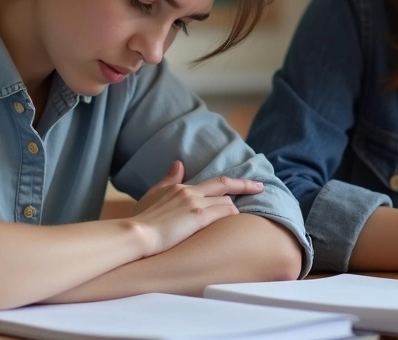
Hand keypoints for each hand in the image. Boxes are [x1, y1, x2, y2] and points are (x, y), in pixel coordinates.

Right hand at [126, 160, 264, 256]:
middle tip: (261, 186)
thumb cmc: (141, 219)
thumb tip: (178, 163)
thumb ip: (168, 179)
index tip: (243, 182)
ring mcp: (196, 204)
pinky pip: (224, 213)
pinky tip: (236, 223)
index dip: (229, 183)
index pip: (212, 182)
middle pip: (225, 184)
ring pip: (226, 202)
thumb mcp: (153, 194)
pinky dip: (232, 216)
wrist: (136, 234)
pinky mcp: (199, 217)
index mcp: (181, 187)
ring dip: (235, 210)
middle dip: (245, 184)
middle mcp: (191, 192)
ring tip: (242, 219)